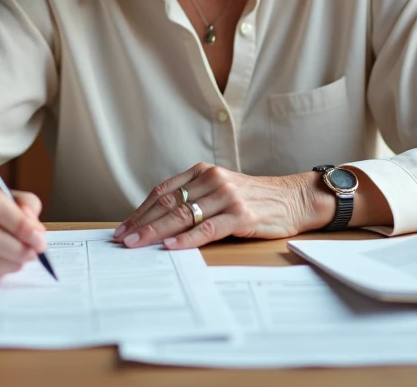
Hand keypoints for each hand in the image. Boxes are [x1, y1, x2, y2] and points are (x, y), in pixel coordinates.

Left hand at [114, 162, 331, 249]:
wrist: (294, 199)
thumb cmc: (255, 199)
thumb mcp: (222, 190)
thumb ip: (195, 198)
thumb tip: (158, 222)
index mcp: (204, 171)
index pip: (164, 191)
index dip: (141, 210)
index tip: (123, 227)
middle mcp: (213, 180)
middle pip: (169, 203)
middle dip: (142, 223)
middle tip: (122, 239)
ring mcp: (227, 197)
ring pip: (183, 215)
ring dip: (156, 232)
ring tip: (137, 244)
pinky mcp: (241, 215)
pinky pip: (207, 229)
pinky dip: (186, 238)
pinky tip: (170, 246)